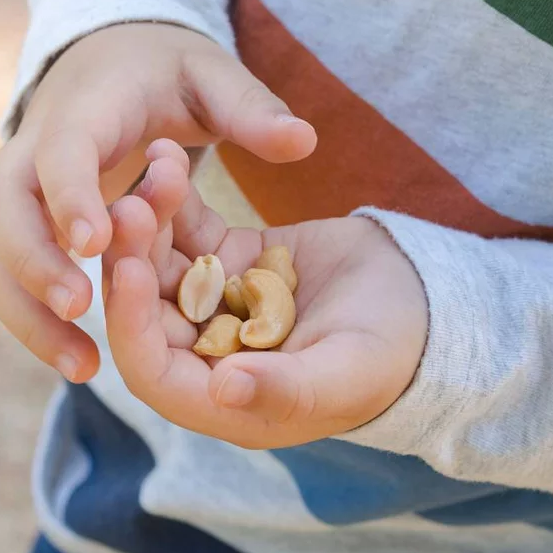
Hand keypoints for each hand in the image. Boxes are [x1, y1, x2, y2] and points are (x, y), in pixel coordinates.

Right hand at [0, 24, 316, 381]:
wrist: (108, 61)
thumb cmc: (165, 71)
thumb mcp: (211, 75)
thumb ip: (251, 108)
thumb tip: (304, 141)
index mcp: (83, 109)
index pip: (61, 150)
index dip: (72, 195)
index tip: (96, 244)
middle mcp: (33, 149)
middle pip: (3, 209)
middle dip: (33, 262)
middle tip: (82, 309)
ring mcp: (21, 190)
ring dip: (26, 313)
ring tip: (82, 366)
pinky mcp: (24, 224)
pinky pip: (8, 277)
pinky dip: (32, 319)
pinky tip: (80, 360)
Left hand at [103, 140, 427, 448]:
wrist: (424, 300)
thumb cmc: (392, 355)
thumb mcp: (345, 375)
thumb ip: (285, 389)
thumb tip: (221, 390)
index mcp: (224, 397)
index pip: (154, 370)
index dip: (133, 325)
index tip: (130, 273)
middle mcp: (207, 353)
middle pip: (149, 309)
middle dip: (133, 260)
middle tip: (127, 208)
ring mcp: (215, 303)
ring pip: (164, 263)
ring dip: (151, 222)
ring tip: (154, 170)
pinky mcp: (230, 259)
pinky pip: (191, 229)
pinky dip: (178, 198)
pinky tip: (168, 155)